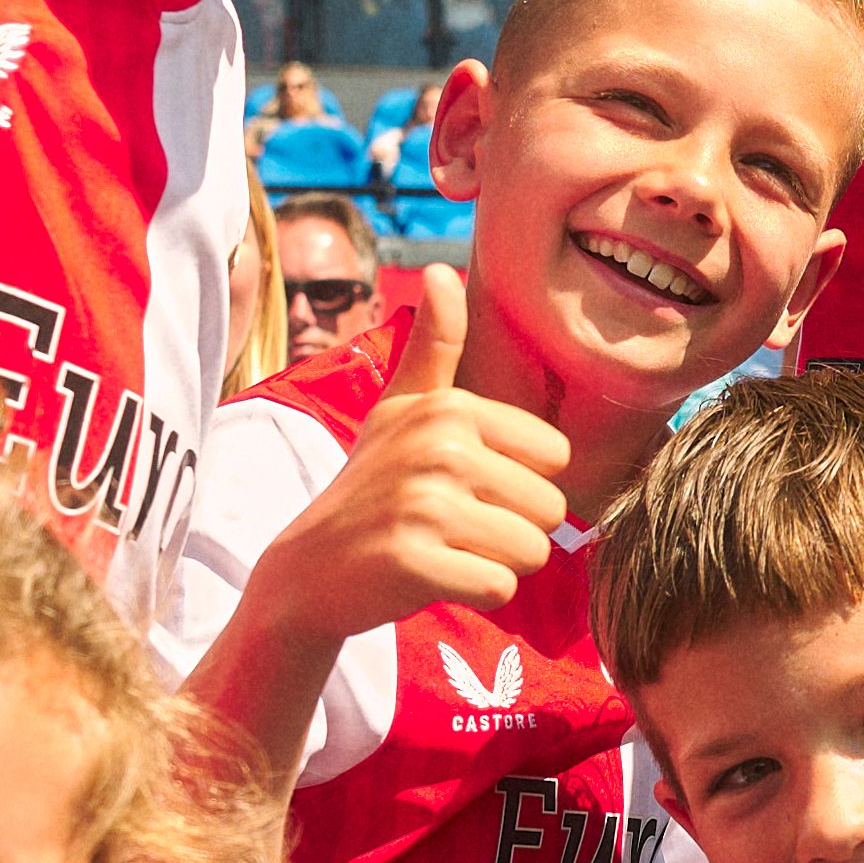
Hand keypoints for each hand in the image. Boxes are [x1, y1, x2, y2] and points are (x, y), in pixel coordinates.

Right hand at [236, 274, 565, 653]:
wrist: (308, 568)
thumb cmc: (371, 486)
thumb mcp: (400, 408)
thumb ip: (434, 344)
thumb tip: (442, 268)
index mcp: (448, 409)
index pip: (555, 458)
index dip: (519, 484)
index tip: (464, 487)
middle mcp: (438, 449)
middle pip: (550, 509)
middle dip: (511, 530)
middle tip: (452, 527)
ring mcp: (423, 506)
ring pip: (531, 551)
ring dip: (496, 563)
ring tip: (445, 550)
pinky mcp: (414, 564)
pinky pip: (499, 588)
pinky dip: (475, 594)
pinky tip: (432, 578)